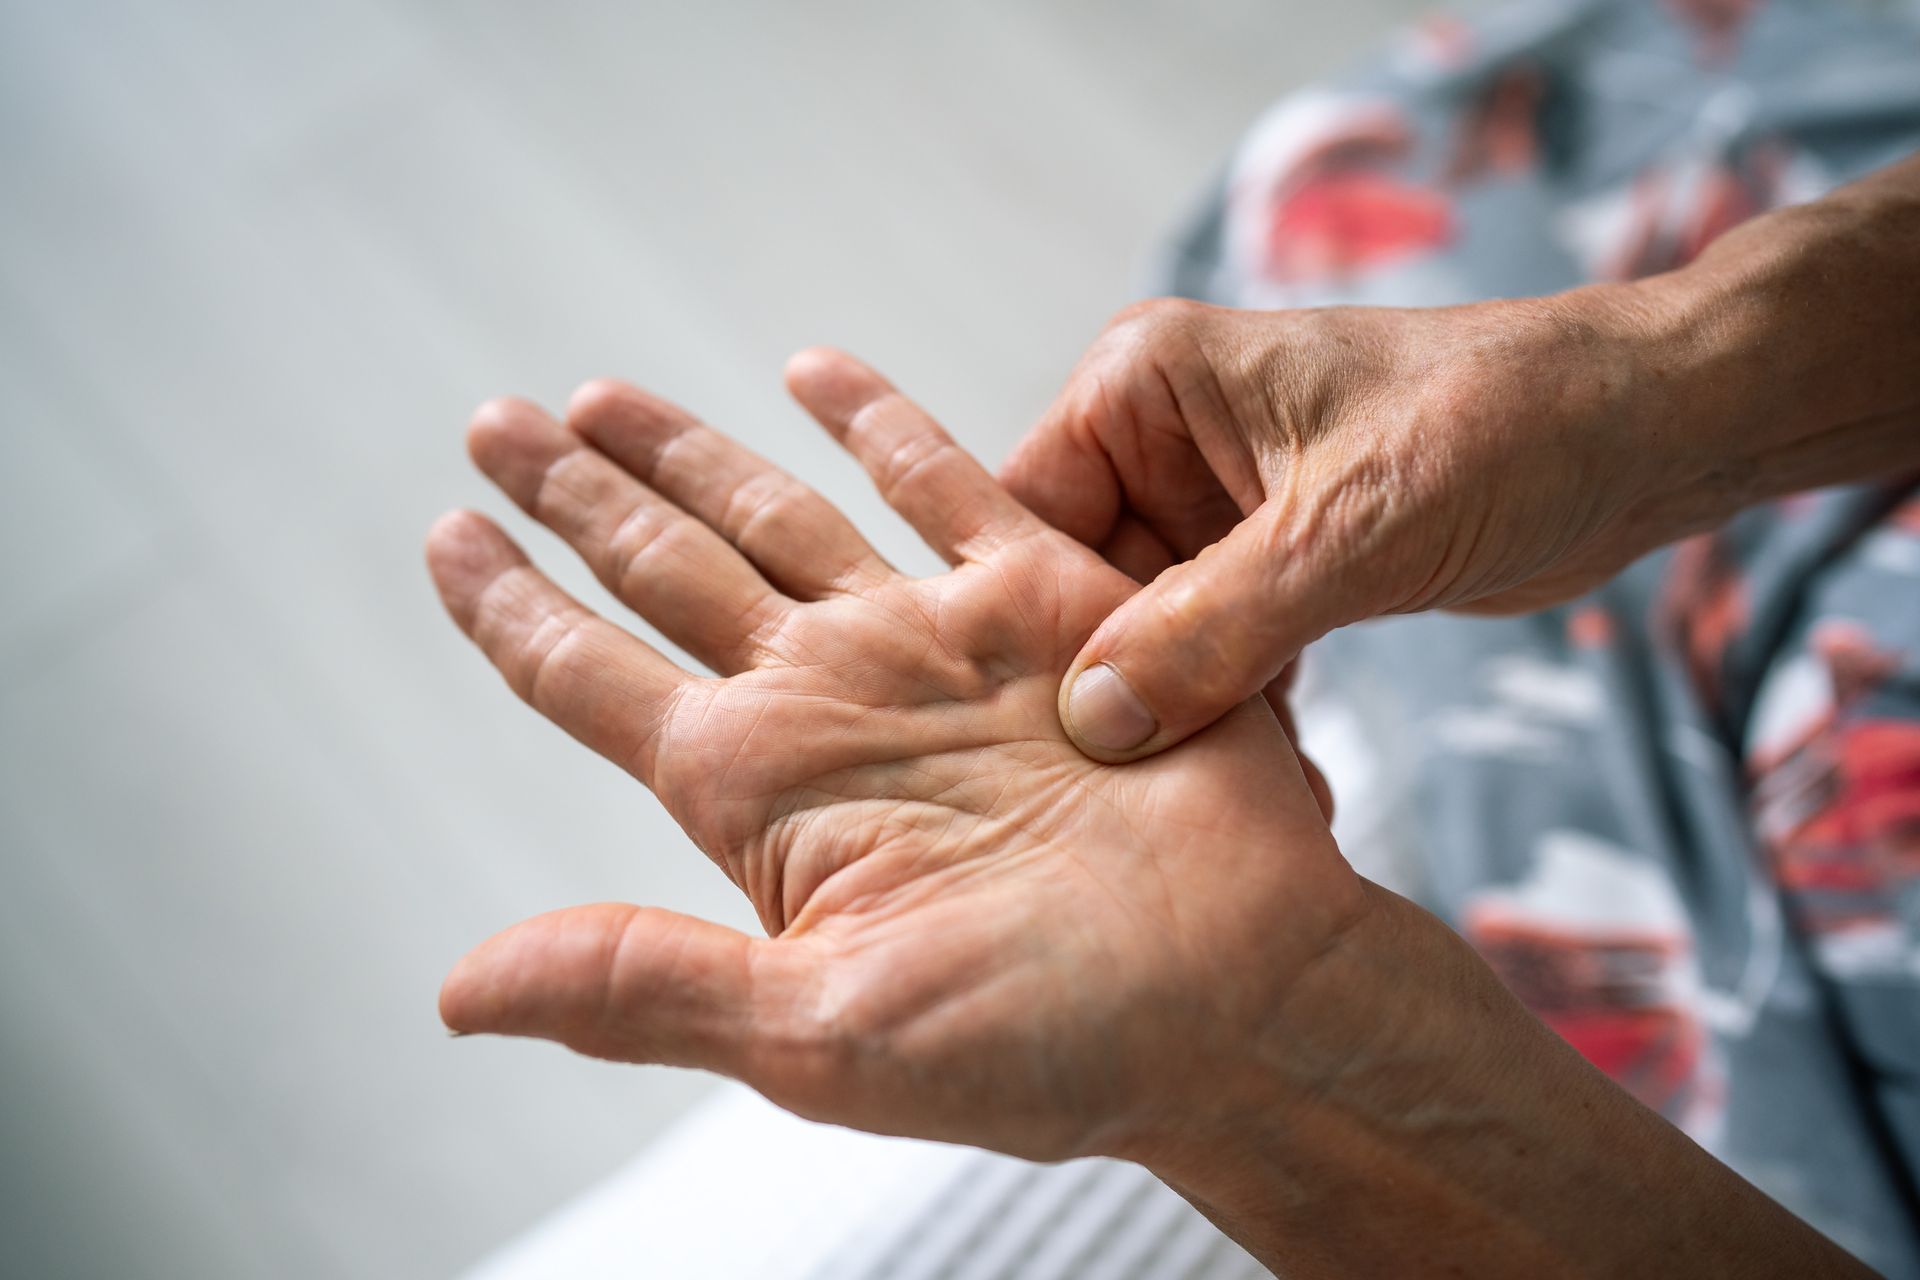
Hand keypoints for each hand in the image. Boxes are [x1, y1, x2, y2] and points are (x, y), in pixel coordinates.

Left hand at [427, 350, 1359, 1160]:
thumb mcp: (818, 1034)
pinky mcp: (1044, 600)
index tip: (443, 537)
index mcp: (757, 792)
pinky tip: (814, 373)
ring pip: (776, 511)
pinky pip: (943, 482)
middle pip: (661, 568)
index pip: (587, 676)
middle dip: (575, 494)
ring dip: (688, 450)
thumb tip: (456, 993)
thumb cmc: (1049, 1040)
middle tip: (488, 424)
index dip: (508, 604)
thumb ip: (643, 985)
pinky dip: (878, 424)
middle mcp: (827, 701)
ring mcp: (929, 641)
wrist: (1246, 994)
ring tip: (596, 400)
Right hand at [999, 290, 1692, 761]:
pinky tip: (1266, 783)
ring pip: (1145, 632)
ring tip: (1196, 805)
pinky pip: (1212, 651)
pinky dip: (1234, 714)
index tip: (1034, 741)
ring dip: (1176, 715)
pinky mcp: (1270, 563)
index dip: (1022, 628)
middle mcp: (1161, 439)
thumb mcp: (1345, 532)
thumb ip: (1211, 628)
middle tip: (1122, 800)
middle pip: (1074, 586)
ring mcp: (1213, 506)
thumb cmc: (1504, 427)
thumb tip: (1093, 720)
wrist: (1642, 432)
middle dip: (1108, 689)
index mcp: (1143, 385)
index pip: (1023, 515)